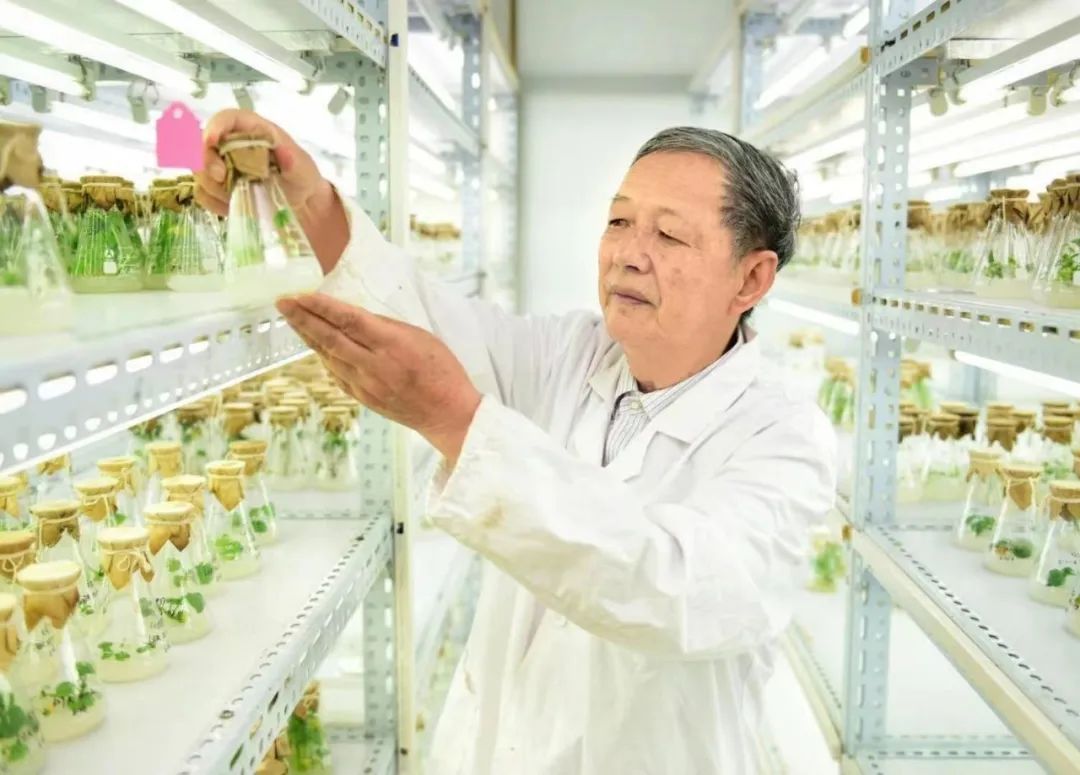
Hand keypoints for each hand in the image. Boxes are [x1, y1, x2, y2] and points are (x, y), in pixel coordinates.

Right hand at [194, 109, 347, 269]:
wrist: (300, 205)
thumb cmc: (301, 178)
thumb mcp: (303, 168)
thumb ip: (293, 159)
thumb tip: (283, 149)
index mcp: (251, 130)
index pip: (226, 119)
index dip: (215, 126)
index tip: (212, 141)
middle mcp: (231, 145)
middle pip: (203, 144)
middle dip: (207, 161)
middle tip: (222, 178)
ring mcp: (222, 167)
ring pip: (200, 171)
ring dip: (213, 186)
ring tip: (239, 196)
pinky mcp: (218, 189)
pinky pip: (203, 194)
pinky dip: (214, 203)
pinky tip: (233, 207)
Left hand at [276, 293, 482, 464]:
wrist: (448, 413)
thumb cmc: (442, 371)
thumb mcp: (421, 337)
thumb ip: (387, 328)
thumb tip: (354, 317)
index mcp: (392, 345)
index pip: (349, 321)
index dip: (322, 307)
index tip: (301, 294)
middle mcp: (374, 366)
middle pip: (330, 339)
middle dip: (302, 319)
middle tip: (282, 302)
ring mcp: (365, 385)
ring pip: (328, 356)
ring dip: (308, 336)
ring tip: (292, 318)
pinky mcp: (362, 398)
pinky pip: (336, 373)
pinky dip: (324, 356)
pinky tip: (314, 344)